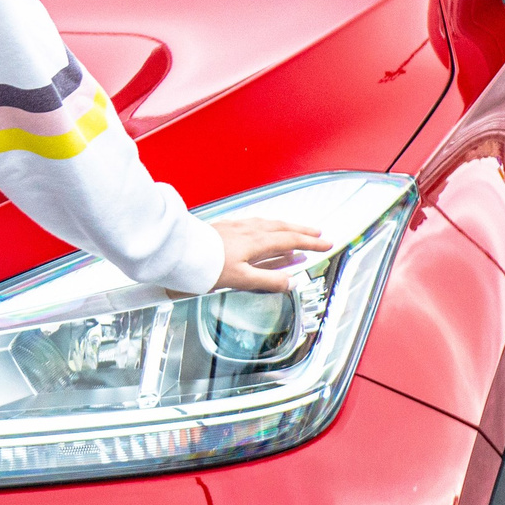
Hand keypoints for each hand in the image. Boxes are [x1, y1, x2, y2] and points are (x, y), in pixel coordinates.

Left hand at [209, 217, 330, 291]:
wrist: (178, 251)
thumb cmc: (206, 266)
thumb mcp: (241, 279)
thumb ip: (268, 280)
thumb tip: (292, 282)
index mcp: (256, 242)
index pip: (290, 240)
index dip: (310, 242)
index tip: (327, 243)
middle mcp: (248, 230)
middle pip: (282, 228)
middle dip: (302, 231)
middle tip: (318, 233)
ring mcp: (236, 226)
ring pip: (268, 223)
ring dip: (285, 226)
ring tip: (295, 230)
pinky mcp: (224, 227)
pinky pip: (253, 223)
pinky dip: (266, 226)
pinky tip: (261, 228)